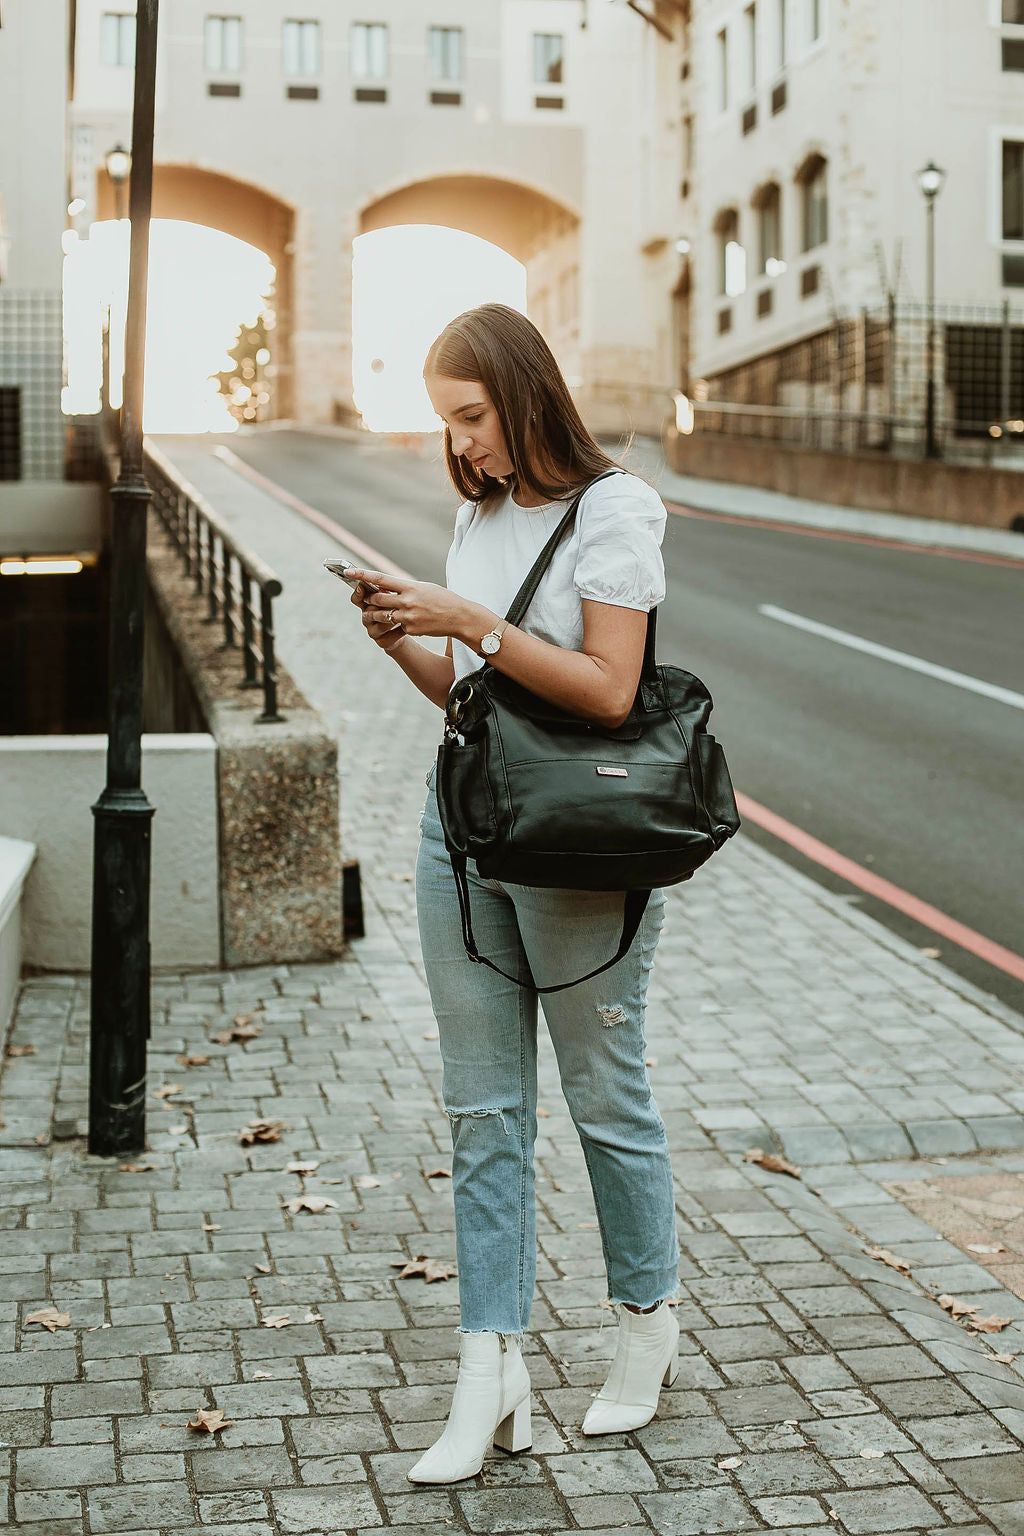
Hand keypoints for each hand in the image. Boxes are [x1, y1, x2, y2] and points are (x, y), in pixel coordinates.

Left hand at [345, 570, 488, 642]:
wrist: (459, 617)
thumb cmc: (443, 599)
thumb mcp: (424, 587)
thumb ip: (406, 588)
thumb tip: (388, 586)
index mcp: (410, 586)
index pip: (381, 578)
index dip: (362, 575)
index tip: (349, 572)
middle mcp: (407, 600)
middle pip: (377, 598)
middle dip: (371, 599)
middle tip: (370, 598)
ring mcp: (408, 616)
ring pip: (382, 614)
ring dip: (378, 613)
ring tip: (383, 612)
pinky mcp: (410, 629)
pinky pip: (396, 626)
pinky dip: (398, 624)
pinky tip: (411, 622)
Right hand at [349, 578, 405, 651]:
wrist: (406, 631)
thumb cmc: (398, 609)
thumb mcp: (393, 598)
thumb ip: (386, 592)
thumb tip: (385, 585)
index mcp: (367, 604)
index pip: (357, 598)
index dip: (357, 592)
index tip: (361, 586)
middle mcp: (366, 617)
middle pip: (369, 608)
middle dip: (381, 603)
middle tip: (393, 599)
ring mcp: (372, 630)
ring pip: (380, 620)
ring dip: (392, 615)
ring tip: (403, 612)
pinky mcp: (382, 641)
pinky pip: (390, 633)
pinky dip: (400, 628)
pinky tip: (409, 625)